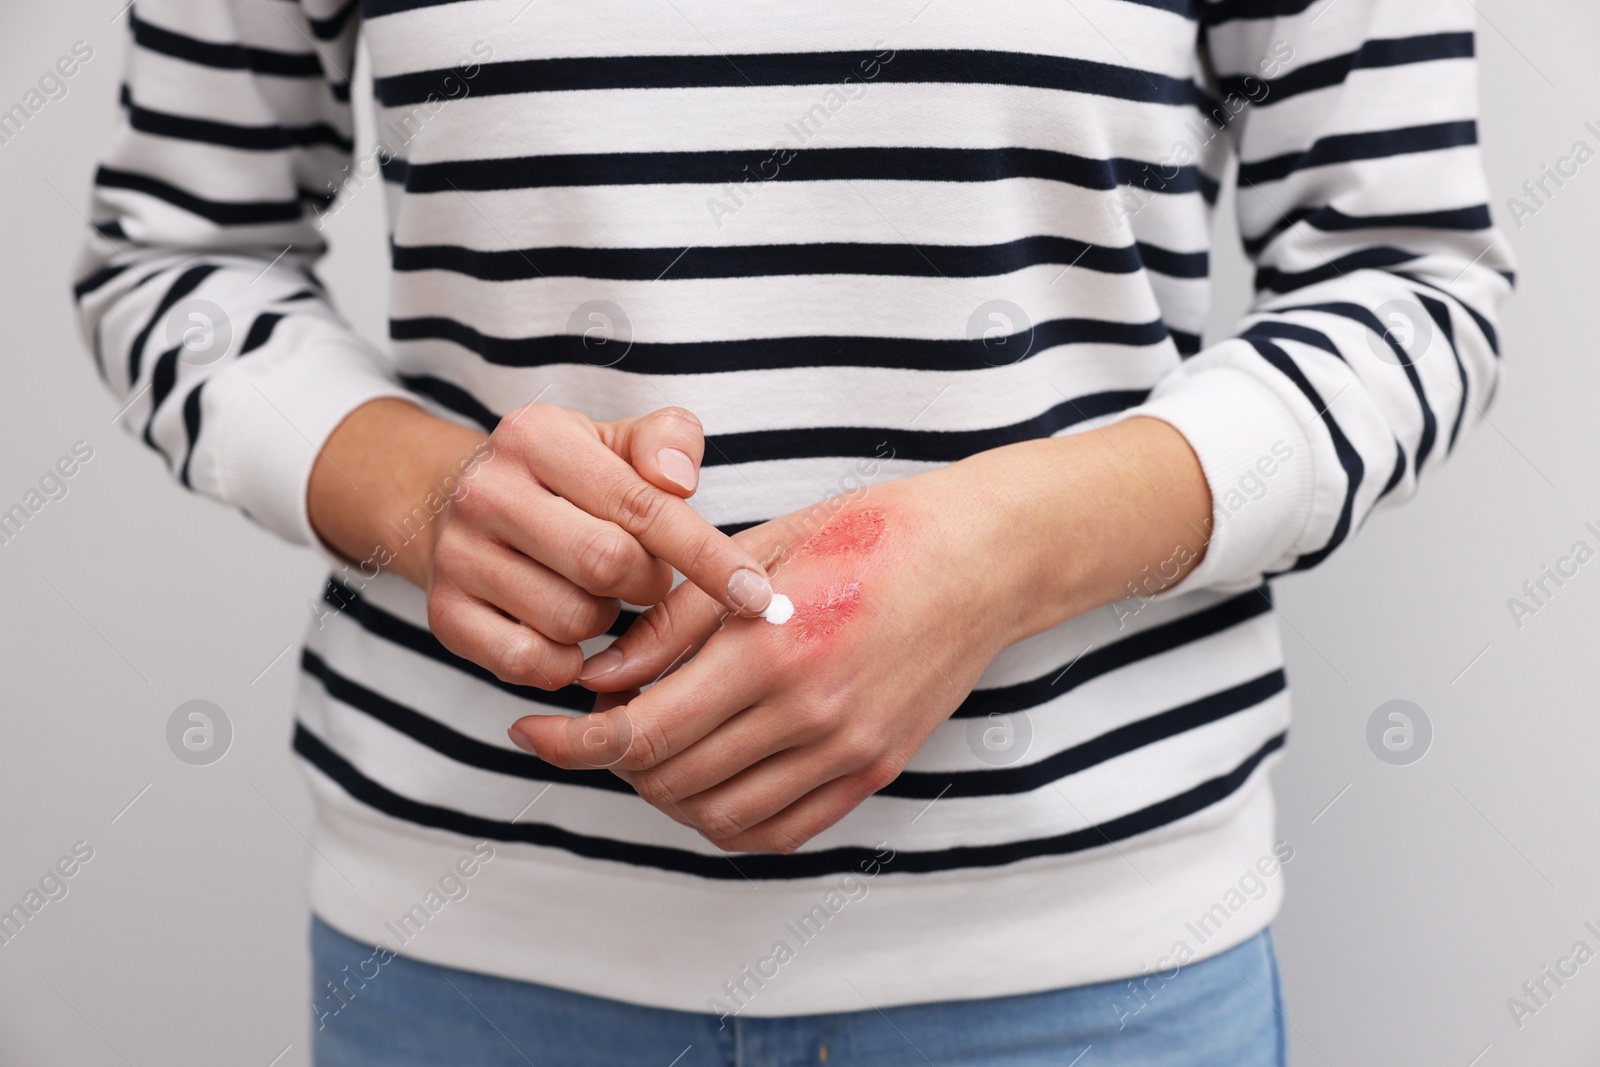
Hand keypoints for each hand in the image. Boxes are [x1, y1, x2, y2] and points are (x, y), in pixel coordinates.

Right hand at [307, 398, 774, 689]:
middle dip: (649, 584)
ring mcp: (459, 556)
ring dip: (607, 624)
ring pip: (573, 621)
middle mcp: (488, 492)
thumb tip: (680, 479)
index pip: (643, 504)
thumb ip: (666, 443)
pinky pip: (532, 664)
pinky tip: (567, 635)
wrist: (449, 501)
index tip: (760, 597)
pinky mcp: (446, 615)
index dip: (710, 556)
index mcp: (536, 437)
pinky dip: (567, 662)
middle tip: (647, 579)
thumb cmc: (563, 477)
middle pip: (608, 565)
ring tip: (596, 596)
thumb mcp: (614, 441)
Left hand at [508, 418, 1212, 851]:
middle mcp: (811, 713)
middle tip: (598, 720)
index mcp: (774, 648)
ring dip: (664, 792)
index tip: (533, 731)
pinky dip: (726, 820)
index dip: (571, 740)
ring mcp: (848, 750)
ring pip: (717, 816)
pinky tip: (708, 778)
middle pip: (670, 779)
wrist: (983, 559)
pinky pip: (780, 831)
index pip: (643, 729)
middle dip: (611, 760)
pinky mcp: (874, 770)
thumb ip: (678, 617)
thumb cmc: (872, 533)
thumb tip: (601, 674)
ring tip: (652, 746)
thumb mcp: (765, 546)